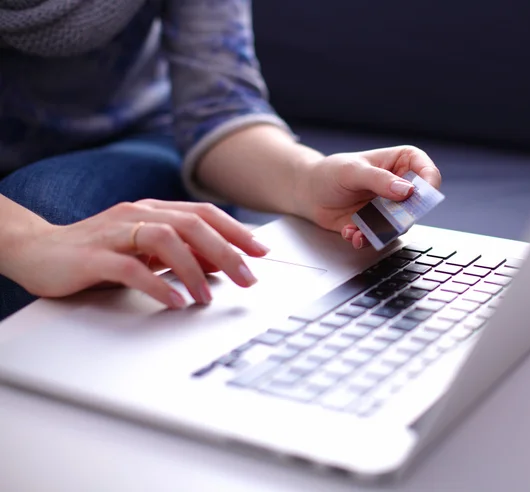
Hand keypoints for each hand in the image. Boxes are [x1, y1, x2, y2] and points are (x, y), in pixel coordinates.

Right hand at [4, 200, 269, 308]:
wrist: (37, 250)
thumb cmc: (98, 252)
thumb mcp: (145, 251)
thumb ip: (180, 253)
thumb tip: (220, 265)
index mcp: (153, 210)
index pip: (204, 214)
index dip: (235, 231)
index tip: (261, 252)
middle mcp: (137, 214)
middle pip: (192, 224)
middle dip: (226, 251)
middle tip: (249, 278)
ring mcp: (114, 233)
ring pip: (165, 239)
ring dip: (194, 268)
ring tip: (210, 295)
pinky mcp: (92, 256)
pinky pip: (130, 268)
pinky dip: (157, 284)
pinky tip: (175, 301)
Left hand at [299, 145, 440, 247]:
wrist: (309, 192)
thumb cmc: (331, 172)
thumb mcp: (353, 171)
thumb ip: (380, 180)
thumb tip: (406, 191)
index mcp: (400, 162)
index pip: (426, 170)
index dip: (429, 184)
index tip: (419, 196)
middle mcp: (398, 186)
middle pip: (417, 204)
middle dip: (403, 216)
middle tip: (388, 221)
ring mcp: (389, 207)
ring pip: (399, 225)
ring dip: (381, 232)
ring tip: (358, 230)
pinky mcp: (377, 225)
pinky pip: (380, 237)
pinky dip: (365, 238)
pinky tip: (350, 232)